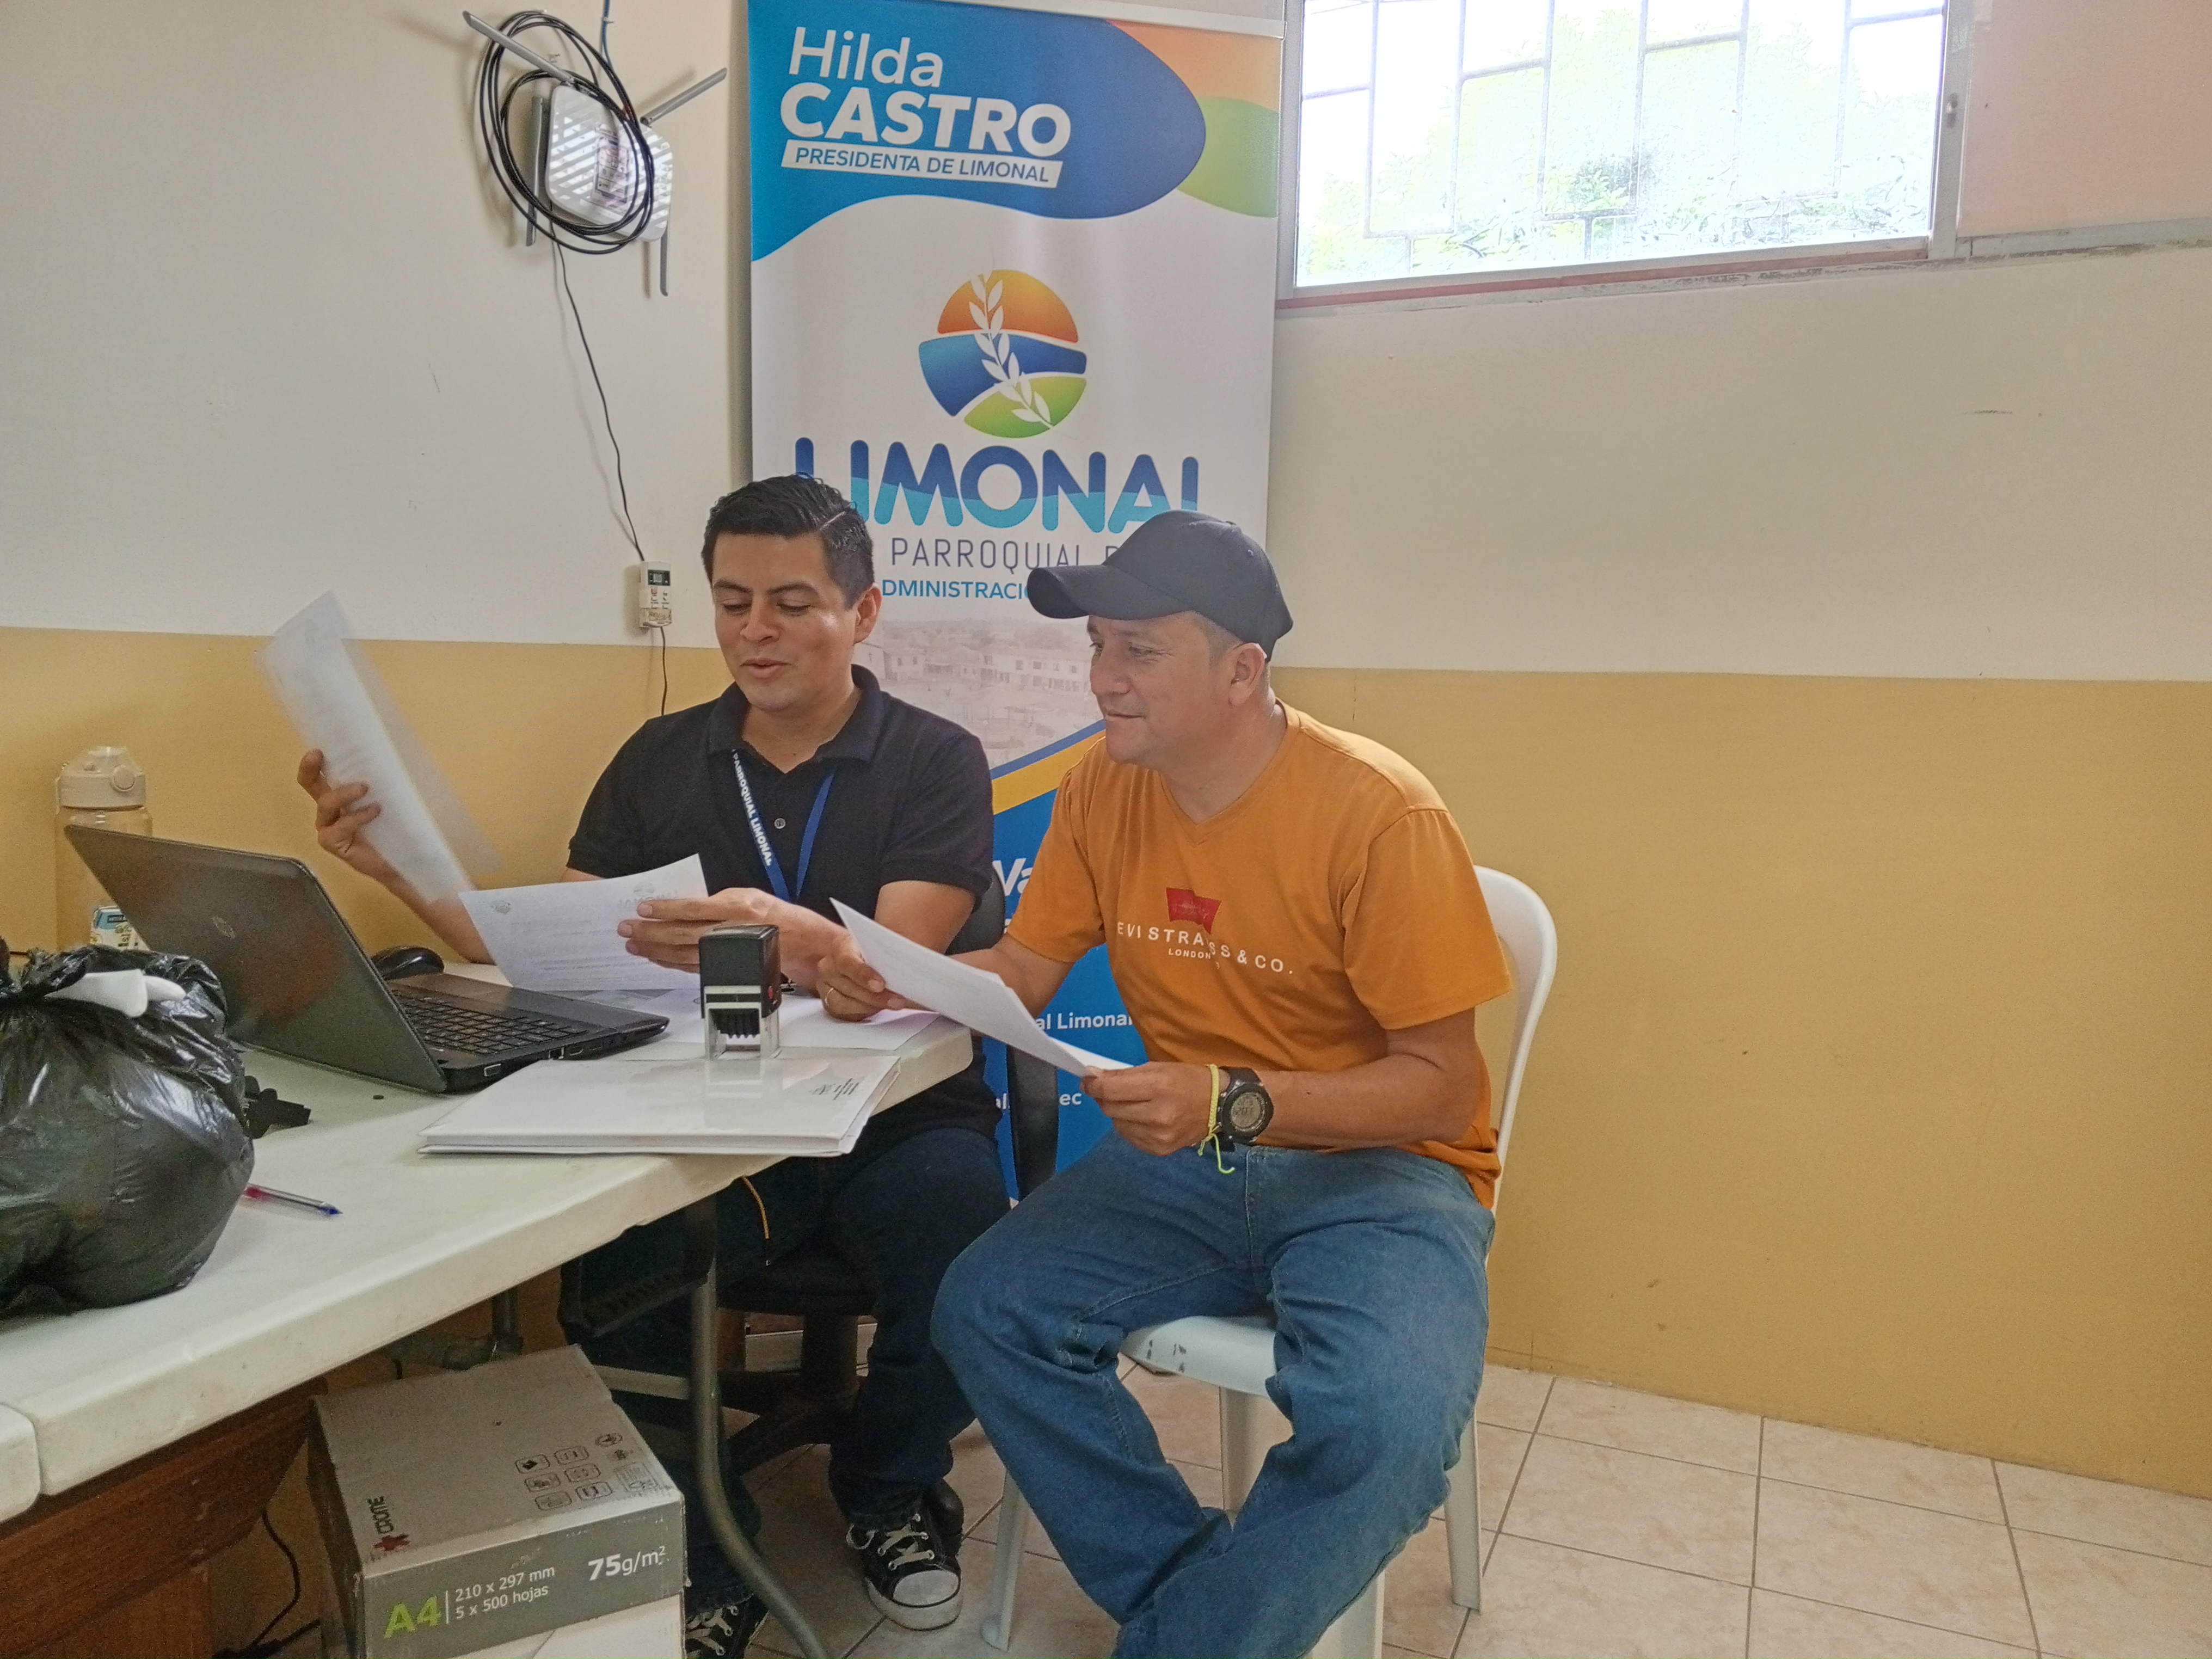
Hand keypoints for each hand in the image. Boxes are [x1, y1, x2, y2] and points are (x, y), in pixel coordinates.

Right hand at [297, 750, 400, 885]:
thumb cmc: (397, 827)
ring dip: (344, 793)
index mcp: (339, 797)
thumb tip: (392, 754)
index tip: (318, 749)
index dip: (313, 763)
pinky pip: (339, 827)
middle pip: (310, 786)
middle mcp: (329, 811)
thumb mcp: (393, 800)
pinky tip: (374, 812)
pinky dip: (356, 817)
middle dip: (310, 769)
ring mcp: (329, 829)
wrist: (405, 861)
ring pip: (326, 804)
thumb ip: (385, 782)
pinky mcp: (334, 845)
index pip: (320, 776)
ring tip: (365, 788)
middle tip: (318, 756)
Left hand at [618, 889, 780, 972]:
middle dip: (651, 932)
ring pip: (683, 954)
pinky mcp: (725, 968)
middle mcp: (730, 932)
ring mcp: (726, 953)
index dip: (666, 910)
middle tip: (627, 929)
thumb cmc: (769, 913)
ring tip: (634, 945)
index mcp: (736, 908)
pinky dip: (670, 963)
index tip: (643, 908)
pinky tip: (655, 957)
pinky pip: (691, 967)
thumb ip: (715, 900)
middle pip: (682, 934)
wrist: (794, 940)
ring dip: (655, 950)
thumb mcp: (746, 894)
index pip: (693, 909)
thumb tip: (681, 906)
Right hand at [814, 933, 917, 1020]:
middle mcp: (829, 966)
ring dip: (871, 1006)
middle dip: (875, 996)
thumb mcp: (879, 946)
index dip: (863, 974)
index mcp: (840, 946)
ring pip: (843, 1003)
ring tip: (893, 1005)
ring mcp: (826, 985)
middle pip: (848, 985)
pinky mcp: (830, 1002)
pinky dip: (863, 1013)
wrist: (856, 958)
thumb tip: (911, 964)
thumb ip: (888, 954)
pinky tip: (879, 1010)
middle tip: (898, 1000)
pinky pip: (843, 1014)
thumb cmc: (870, 951)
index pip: (847, 961)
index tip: (881, 985)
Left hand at [1084, 1063, 1215, 1156]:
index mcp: (1158, 1087)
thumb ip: (1124, 1075)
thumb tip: (1093, 1078)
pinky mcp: (1160, 1150)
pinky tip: (1141, 1118)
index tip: (1087, 1080)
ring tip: (1132, 1104)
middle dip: (1104, 1097)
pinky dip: (1130, 1126)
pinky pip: (1130, 1138)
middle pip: (1110, 1108)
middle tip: (1108, 1090)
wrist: (1221, 1106)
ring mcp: (1158, 1136)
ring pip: (1117, 1124)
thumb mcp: (1158, 1068)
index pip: (1110, 1090)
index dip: (1092, 1085)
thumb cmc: (1188, 1080)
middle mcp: (1157, 1114)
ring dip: (1118, 1113)